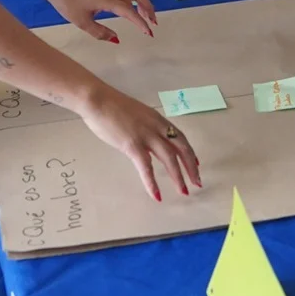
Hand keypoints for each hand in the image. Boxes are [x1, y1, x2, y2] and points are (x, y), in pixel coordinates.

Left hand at [41, 0, 156, 42]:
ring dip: (143, 0)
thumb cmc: (66, 3)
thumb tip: (116, 39)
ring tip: (146, 14)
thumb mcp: (81, 22)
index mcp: (106, 0)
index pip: (129, 11)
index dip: (141, 22)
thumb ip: (100, 32)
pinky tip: (133, 5)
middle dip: (148, 8)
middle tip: (153, 22)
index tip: (149, 33)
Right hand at [75, 85, 201, 201]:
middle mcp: (156, 127)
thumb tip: (145, 141)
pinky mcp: (132, 145)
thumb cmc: (111, 106)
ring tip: (183, 191)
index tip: (196, 164)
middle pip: (181, 148)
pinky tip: (156, 195)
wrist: (97, 100)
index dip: (189, 152)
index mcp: (157, 119)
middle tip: (197, 182)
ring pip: (169, 158)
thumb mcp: (136, 115)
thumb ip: (144, 127)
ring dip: (177, 176)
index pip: (179, 137)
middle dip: (190, 167)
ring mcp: (146, 135)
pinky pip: (146, 167)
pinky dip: (152, 182)